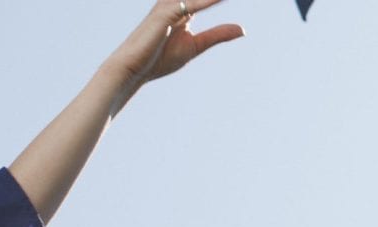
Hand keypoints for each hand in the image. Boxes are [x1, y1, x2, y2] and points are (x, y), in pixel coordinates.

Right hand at [103, 0, 243, 89]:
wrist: (134, 69)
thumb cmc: (160, 58)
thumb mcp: (196, 45)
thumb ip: (218, 35)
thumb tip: (243, 29)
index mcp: (183, 9)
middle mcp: (175, 3)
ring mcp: (169, 7)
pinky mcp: (164, 15)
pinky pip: (189, 5)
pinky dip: (205, 1)